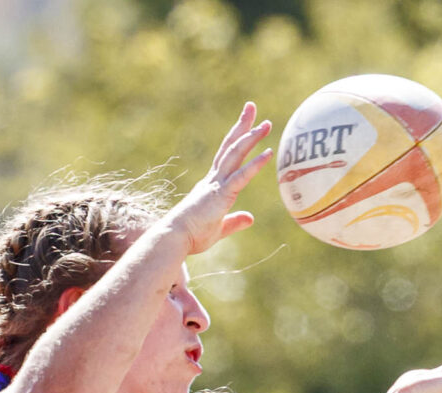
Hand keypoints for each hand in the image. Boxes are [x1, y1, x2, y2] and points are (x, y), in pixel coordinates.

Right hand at [164, 102, 272, 255]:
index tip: (246, 123)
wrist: (173, 239)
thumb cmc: (191, 236)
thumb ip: (234, 222)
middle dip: (242, 125)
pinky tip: (268, 152)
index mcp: (212, 186)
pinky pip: (241, 176)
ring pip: (235, 154)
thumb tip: (250, 218)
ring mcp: (216, 185)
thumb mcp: (219, 229)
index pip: (226, 156)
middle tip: (251, 106)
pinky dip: (255, 164)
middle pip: (230, 146)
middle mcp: (213, 180)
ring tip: (267, 123)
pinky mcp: (220, 195)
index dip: (236, 138)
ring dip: (251, 137)